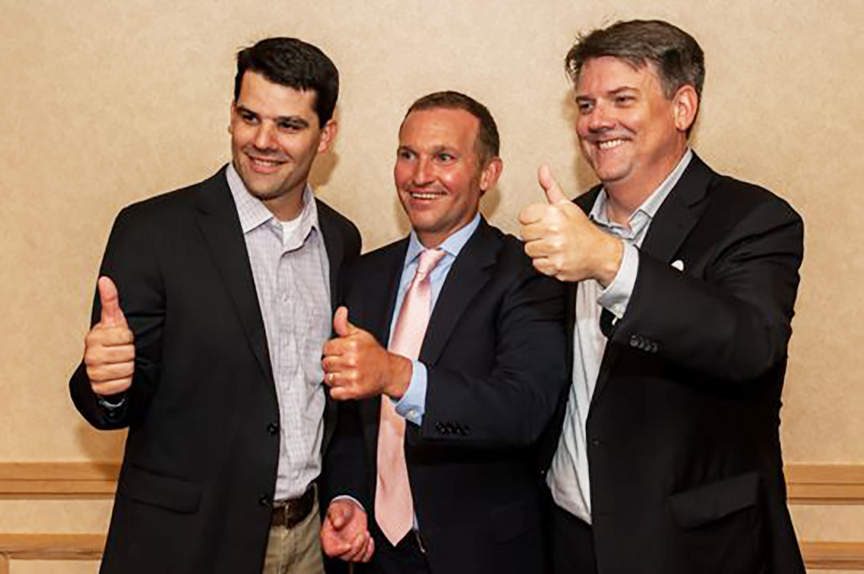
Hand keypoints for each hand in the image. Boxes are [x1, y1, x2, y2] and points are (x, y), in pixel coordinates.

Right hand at [83, 277, 134, 395]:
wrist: (101, 365)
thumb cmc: (110, 340)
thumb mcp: (113, 320)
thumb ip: (110, 300)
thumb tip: (105, 279)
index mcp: (94, 337)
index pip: (126, 337)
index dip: (129, 338)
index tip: (121, 338)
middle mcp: (90, 355)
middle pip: (128, 354)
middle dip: (130, 353)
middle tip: (122, 352)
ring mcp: (93, 372)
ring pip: (127, 370)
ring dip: (129, 367)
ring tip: (121, 362)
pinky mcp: (98, 388)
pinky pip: (122, 385)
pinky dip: (125, 381)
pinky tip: (118, 375)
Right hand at [320, 499, 374, 561]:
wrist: (352, 509)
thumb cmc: (342, 509)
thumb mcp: (337, 508)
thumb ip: (336, 514)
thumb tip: (337, 523)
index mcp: (328, 538)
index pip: (331, 551)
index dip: (339, 551)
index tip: (348, 545)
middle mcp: (338, 546)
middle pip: (346, 556)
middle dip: (357, 546)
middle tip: (362, 533)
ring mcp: (349, 549)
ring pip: (356, 558)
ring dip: (364, 547)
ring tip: (366, 533)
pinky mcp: (358, 549)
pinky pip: (364, 558)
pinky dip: (369, 551)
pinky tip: (370, 539)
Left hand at [322, 307, 411, 400]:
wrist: (389, 372)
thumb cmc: (373, 353)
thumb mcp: (360, 335)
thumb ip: (344, 325)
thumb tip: (340, 311)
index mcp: (352, 345)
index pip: (326, 348)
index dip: (331, 350)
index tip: (340, 353)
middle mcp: (352, 361)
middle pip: (325, 363)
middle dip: (332, 364)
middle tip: (343, 364)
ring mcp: (353, 377)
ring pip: (328, 378)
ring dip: (334, 378)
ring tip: (345, 374)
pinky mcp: (354, 391)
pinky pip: (334, 393)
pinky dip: (338, 391)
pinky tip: (346, 384)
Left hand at [518, 165, 623, 285]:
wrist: (600, 253)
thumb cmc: (582, 229)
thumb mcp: (567, 205)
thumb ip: (551, 187)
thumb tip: (543, 169)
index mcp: (554, 213)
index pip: (523, 216)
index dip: (532, 220)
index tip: (543, 222)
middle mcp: (554, 230)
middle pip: (524, 234)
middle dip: (535, 235)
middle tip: (549, 235)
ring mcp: (555, 249)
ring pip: (529, 250)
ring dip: (539, 250)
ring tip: (553, 246)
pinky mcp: (556, 265)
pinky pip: (537, 265)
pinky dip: (545, 263)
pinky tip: (556, 257)